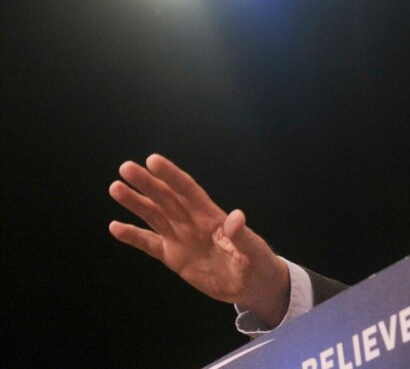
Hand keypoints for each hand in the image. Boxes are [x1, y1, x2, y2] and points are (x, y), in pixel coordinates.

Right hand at [109, 153, 289, 326]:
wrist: (252, 286)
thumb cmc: (257, 263)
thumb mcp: (253, 249)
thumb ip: (241, 235)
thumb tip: (237, 216)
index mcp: (211, 216)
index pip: (187, 190)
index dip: (171, 175)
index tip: (153, 160)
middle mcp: (192, 223)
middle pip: (166, 199)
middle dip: (147, 183)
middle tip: (126, 168)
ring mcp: (181, 239)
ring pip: (154, 216)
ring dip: (135, 203)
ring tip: (115, 188)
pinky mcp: (174, 257)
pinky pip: (150, 244)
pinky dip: (133, 236)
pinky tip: (115, 226)